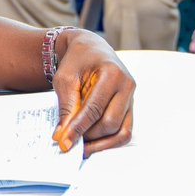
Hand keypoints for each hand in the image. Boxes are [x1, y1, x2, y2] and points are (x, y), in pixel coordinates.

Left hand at [50, 30, 133, 155]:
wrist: (90, 49)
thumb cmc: (77, 60)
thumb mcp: (64, 78)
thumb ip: (66, 106)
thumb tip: (63, 135)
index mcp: (112, 74)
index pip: (95, 108)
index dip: (78, 128)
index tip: (64, 142)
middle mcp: (127, 86)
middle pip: (110, 123)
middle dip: (88, 136)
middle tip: (68, 141)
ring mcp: (131, 98)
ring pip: (121, 131)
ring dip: (100, 143)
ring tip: (80, 146)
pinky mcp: (129, 108)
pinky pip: (124, 131)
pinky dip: (109, 141)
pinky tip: (92, 143)